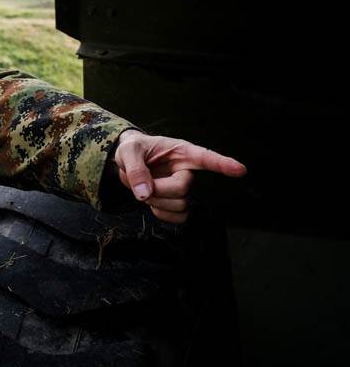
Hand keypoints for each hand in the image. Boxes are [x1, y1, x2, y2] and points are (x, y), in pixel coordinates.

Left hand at [113, 130, 246, 223]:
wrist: (125, 162)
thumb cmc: (132, 149)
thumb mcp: (128, 151)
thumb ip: (135, 169)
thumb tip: (144, 192)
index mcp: (181, 152)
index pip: (206, 158)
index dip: (223, 164)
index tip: (240, 170)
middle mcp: (186, 170)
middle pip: (183, 188)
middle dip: (158, 189)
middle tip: (138, 182)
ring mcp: (182, 187)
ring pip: (181, 205)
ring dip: (157, 201)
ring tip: (143, 188)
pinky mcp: (176, 201)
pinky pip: (178, 217)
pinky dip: (161, 213)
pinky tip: (152, 202)